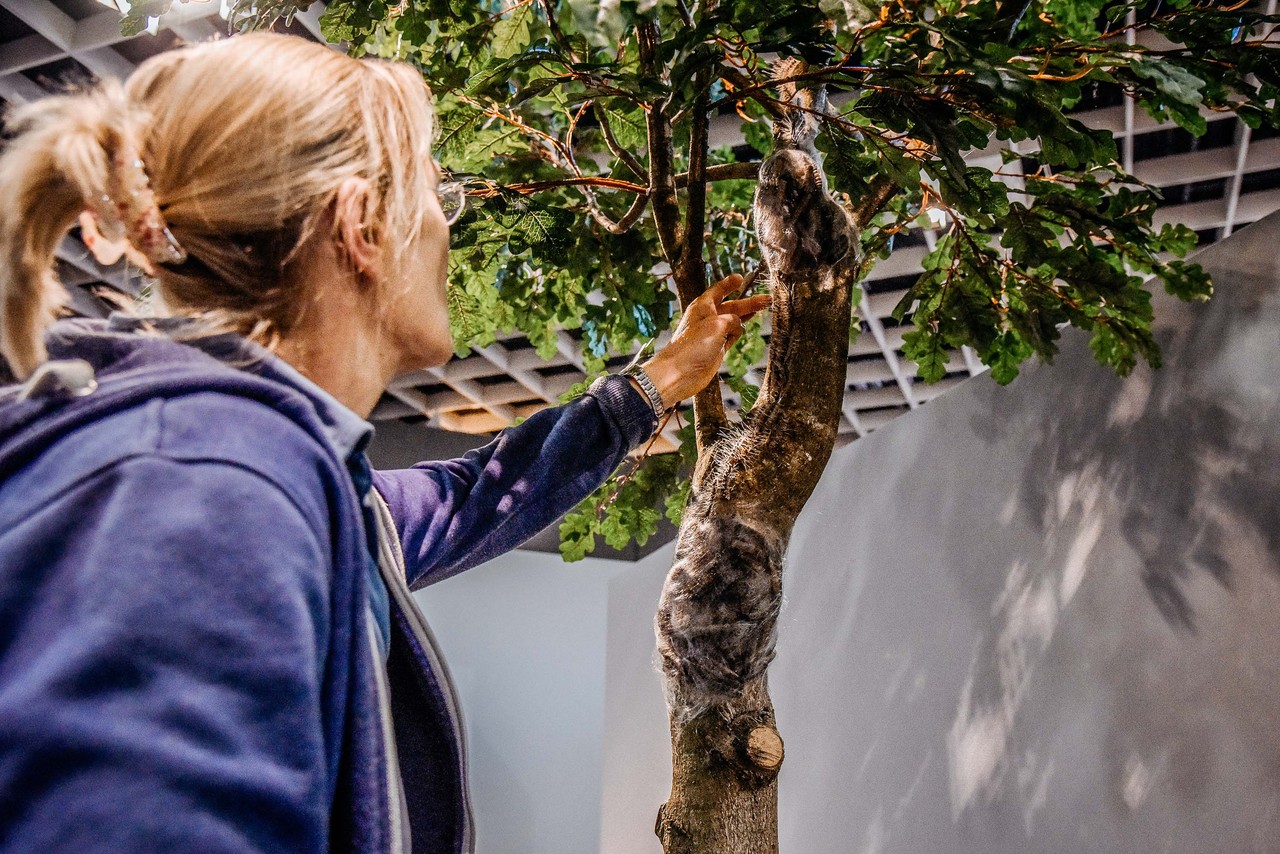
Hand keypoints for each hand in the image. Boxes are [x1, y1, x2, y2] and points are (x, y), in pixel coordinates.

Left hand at [639, 274, 771, 408]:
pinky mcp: (716, 348)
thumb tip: (738, 325)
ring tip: (763, 309)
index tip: (741, 278)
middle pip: (731, 306)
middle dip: (749, 302)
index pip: (718, 290)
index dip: (729, 284)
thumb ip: (731, 319)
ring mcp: (712, 334)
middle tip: (766, 299)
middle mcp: (707, 318)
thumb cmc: (693, 346)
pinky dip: (738, 332)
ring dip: (747, 315)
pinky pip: (731, 336)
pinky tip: (745, 328)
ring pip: (733, 321)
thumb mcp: (717, 324)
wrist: (681, 373)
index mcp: (703, 307)